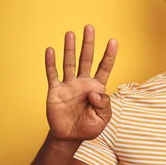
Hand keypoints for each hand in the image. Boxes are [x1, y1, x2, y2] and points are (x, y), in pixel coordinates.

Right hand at [44, 25, 117, 141]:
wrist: (69, 137)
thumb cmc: (88, 127)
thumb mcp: (102, 118)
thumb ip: (103, 104)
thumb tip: (95, 91)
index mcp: (97, 88)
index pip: (105, 68)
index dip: (109, 55)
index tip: (114, 40)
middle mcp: (83, 83)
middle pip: (86, 59)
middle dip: (88, 44)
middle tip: (89, 27)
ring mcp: (69, 85)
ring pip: (69, 63)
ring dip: (70, 48)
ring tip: (70, 33)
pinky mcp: (55, 91)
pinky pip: (53, 75)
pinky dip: (51, 63)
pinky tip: (51, 50)